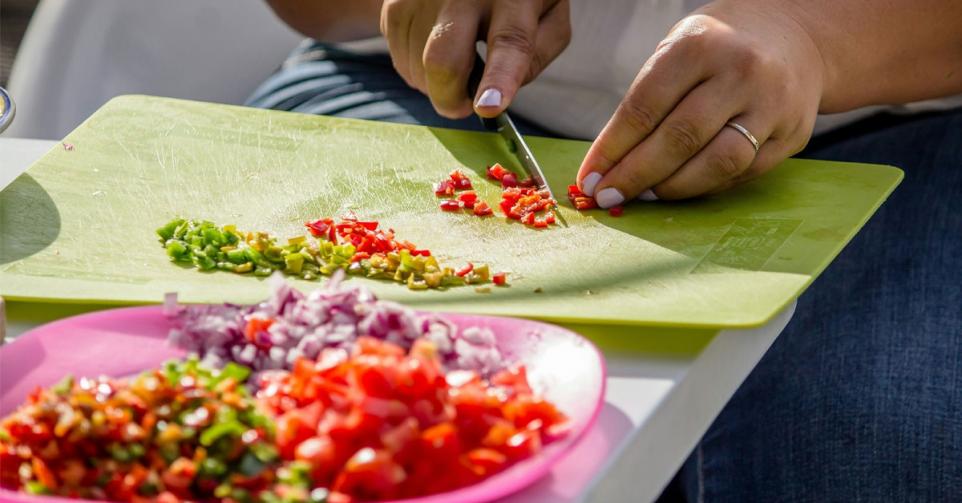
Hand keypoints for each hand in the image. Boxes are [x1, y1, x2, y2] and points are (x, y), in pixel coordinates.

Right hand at [379, 0, 569, 118]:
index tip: (487, 108)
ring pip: (418, 68)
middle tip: (465, 105)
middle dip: (450, 99)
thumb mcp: (549, 18)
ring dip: (436, 85)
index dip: (498, 79)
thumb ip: (536, 57)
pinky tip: (437, 50)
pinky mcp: (395, 4)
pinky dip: (419, 71)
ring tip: (458, 61)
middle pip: (443, 60)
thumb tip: (493, 96)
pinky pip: (400, 60)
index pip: (509, 42)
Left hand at [576, 1, 824, 205]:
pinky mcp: (791, 135)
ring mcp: (772, 105)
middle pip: (679, 139)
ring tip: (645, 196)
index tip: (589, 178)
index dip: (612, 149)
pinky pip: (740, 174)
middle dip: (635, 175)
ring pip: (716, 164)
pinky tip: (681, 188)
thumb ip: (646, 101)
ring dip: (672, 188)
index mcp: (699, 45)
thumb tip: (607, 164)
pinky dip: (704, 187)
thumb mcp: (677, 52)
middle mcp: (740, 72)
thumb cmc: (717, 49)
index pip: (644, 107)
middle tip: (608, 197)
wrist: (794, 38)